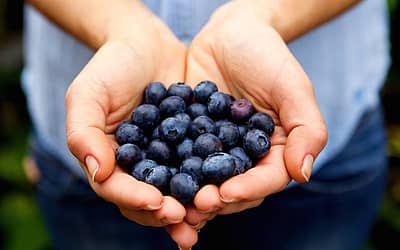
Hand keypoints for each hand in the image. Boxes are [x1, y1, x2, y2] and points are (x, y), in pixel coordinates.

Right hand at [65, 9, 197, 246]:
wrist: (146, 45)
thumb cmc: (111, 67)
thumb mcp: (88, 94)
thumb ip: (84, 134)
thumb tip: (98, 173)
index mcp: (110, 160)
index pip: (118, 189)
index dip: (135, 199)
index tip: (158, 202)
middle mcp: (138, 166)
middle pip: (148, 199)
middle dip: (166, 213)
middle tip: (186, 219)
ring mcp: (166, 158)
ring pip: (177, 190)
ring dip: (192, 206)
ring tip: (209, 212)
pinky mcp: (190, 146)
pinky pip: (200, 166)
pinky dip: (212, 177)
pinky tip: (228, 184)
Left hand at [184, 0, 327, 231]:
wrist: (230, 33)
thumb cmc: (268, 56)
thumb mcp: (293, 88)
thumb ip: (307, 130)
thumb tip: (304, 174)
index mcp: (275, 151)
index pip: (266, 179)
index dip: (248, 189)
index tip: (226, 193)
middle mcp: (245, 157)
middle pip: (234, 188)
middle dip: (215, 199)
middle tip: (195, 205)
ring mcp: (216, 150)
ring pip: (205, 180)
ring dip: (189, 195)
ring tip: (172, 203)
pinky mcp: (190, 138)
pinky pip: (180, 157)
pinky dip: (169, 169)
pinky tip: (154, 178)